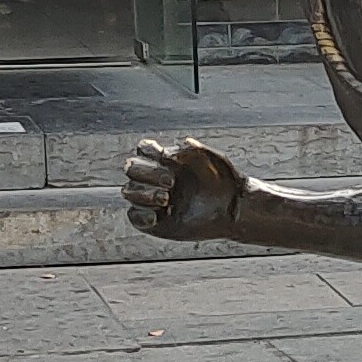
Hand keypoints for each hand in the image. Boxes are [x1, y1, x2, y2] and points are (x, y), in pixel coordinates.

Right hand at [122, 138, 246, 241]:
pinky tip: (156, 216)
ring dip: (143, 194)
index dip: (149, 152)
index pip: (143, 149)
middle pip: (131, 167)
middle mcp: (156, 178)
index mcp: (168, 160)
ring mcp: (152, 199)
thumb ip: (202, 150)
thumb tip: (186, 141)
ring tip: (167, 200)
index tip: (168, 159)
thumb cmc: (226, 184)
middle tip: (171, 182)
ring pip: (129, 191)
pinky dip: (140, 215)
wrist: (233, 211)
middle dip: (147, 173)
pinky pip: (133, 216)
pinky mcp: (153, 220)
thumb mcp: (218, 163)